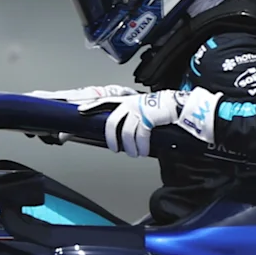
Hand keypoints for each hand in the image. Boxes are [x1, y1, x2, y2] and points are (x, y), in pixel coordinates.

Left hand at [70, 86, 213, 157]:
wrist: (176, 105)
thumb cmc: (158, 110)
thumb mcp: (140, 109)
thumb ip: (129, 116)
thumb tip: (119, 132)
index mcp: (125, 101)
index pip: (103, 102)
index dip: (91, 106)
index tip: (79, 110)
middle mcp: (129, 103)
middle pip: (112, 122)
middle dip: (111, 139)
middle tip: (114, 148)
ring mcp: (138, 109)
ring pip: (125, 132)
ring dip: (128, 147)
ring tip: (133, 153)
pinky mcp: (148, 117)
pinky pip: (139, 135)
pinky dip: (140, 146)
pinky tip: (142, 150)